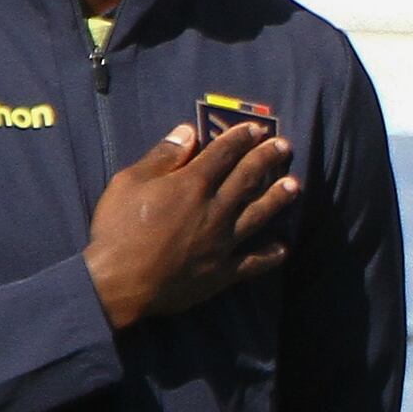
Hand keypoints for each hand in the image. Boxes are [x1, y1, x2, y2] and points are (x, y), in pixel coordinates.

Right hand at [84, 120, 296, 329]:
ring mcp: (222, 242)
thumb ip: (162, 157)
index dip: (241, 138)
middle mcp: (215, 210)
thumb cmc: (118, 229)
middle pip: (248, 179)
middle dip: (267, 159)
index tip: (257, 128)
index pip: (223, 154)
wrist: (118, 284)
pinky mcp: (222, 272)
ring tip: (294, 185)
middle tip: (285, 146)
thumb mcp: (129, 183)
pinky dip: (270, 255)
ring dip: (278, 198)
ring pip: (258, 215)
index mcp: (191, 185)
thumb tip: (188, 131)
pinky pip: (253, 262)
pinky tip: (283, 247)